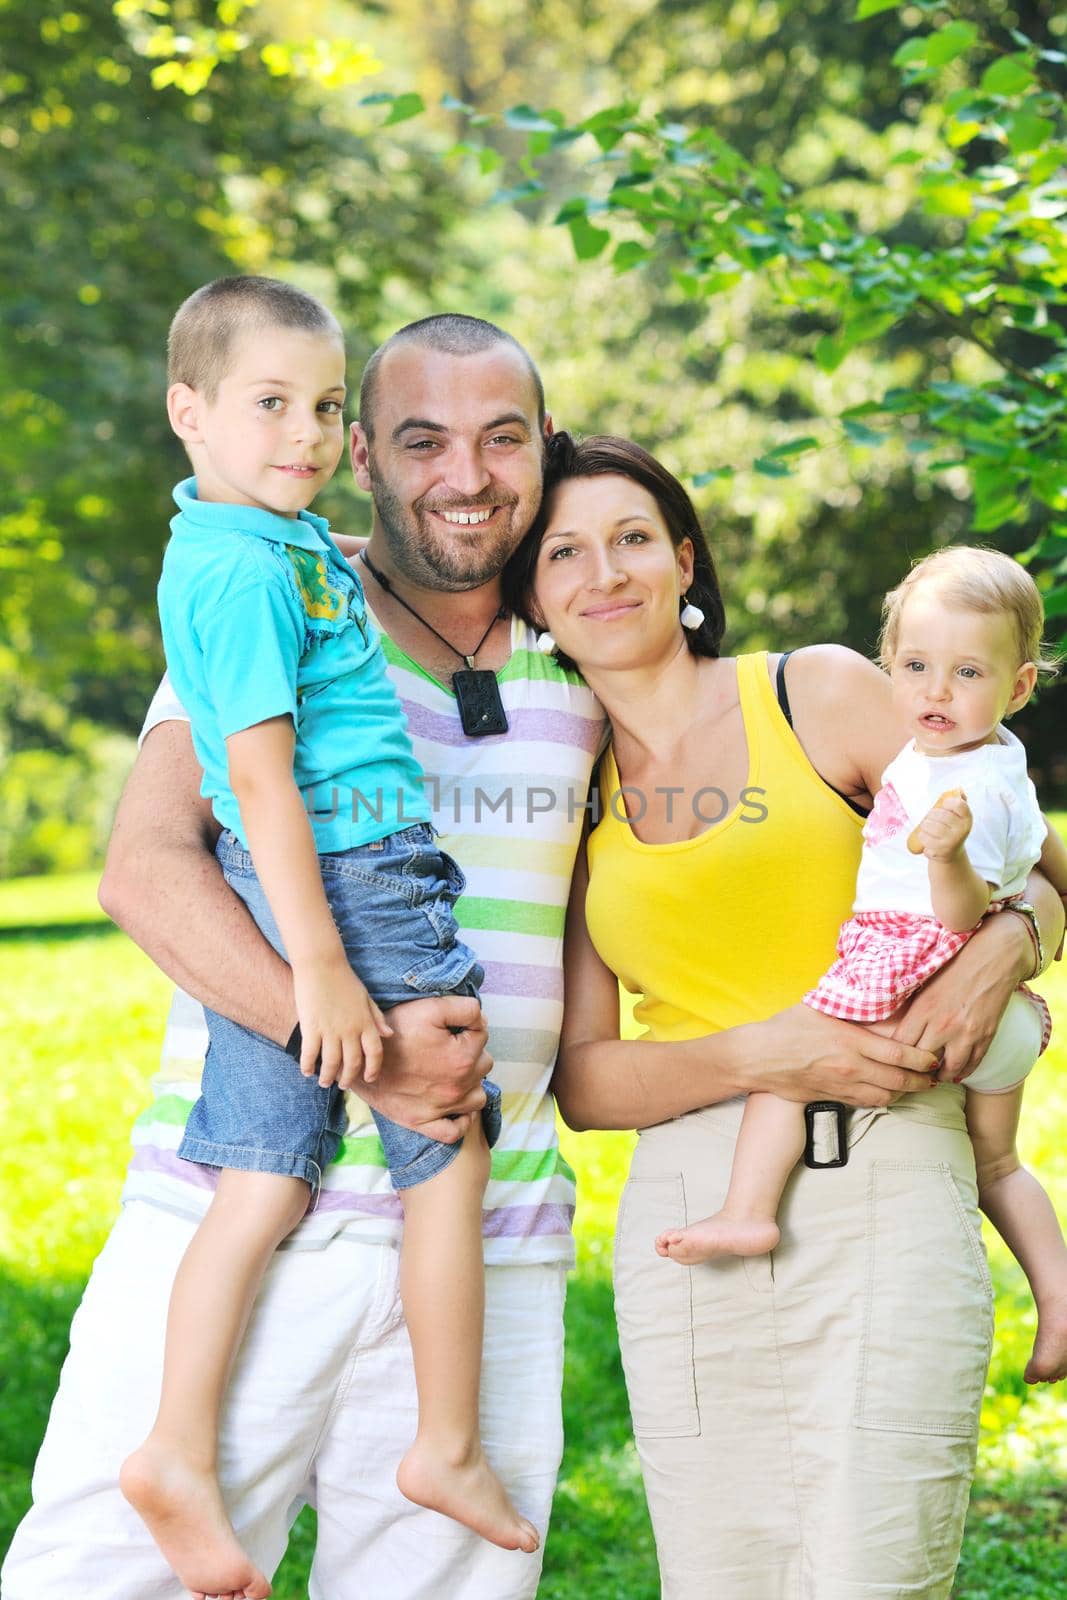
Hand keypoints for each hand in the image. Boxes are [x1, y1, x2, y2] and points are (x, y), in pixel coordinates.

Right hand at [293, 957, 392, 1088]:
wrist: (322, 964)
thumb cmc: (344, 979)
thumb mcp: (366, 997)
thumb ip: (376, 1018)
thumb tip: (389, 1035)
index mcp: (366, 1023)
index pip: (375, 1053)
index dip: (373, 1069)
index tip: (368, 1078)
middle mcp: (350, 1030)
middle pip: (353, 1063)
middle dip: (348, 1078)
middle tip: (343, 1085)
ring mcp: (330, 1030)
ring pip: (331, 1063)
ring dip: (328, 1077)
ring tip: (324, 1083)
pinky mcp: (311, 1027)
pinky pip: (310, 1054)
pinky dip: (308, 1066)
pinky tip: (306, 1072)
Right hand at [358, 994, 491, 1142]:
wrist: (360, 1059)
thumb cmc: (395, 1032)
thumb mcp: (430, 1008)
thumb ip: (465, 1009)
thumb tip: (483, 1020)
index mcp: (462, 1058)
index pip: (483, 1035)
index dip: (469, 1026)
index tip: (451, 1025)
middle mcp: (458, 1086)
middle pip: (484, 1064)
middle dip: (472, 1052)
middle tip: (449, 1045)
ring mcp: (442, 1108)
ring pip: (477, 1097)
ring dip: (472, 1083)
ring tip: (454, 1071)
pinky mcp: (423, 1122)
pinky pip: (454, 1132)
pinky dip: (461, 1121)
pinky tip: (457, 1107)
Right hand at [746, 1005, 937, 1106]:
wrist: (758, 1057)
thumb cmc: (787, 1027)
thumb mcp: (820, 1008)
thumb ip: (847, 1007)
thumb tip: (869, 993)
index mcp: (850, 1042)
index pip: (899, 1055)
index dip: (922, 1059)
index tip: (933, 1058)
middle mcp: (851, 1067)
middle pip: (899, 1081)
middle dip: (922, 1082)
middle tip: (934, 1078)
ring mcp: (842, 1085)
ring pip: (886, 1096)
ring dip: (904, 1094)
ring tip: (915, 1087)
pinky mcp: (832, 1097)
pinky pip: (866, 1103)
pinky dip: (882, 1099)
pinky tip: (888, 1093)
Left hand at [889, 911, 1030, 1080]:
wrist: (993, 958)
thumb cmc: (956, 966)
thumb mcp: (926, 984)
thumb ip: (913, 1008)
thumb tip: (895, 1027)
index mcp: (922, 1010)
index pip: (900, 1045)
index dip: (894, 1056)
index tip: (892, 1060)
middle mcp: (942, 1026)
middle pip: (920, 1061)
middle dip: (914, 1069)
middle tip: (909, 1074)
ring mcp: (965, 1034)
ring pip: (947, 1070)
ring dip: (939, 1076)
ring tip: (934, 1077)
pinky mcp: (985, 1037)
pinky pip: (971, 1065)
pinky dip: (962, 1072)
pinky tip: (956, 1073)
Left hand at [912, 791, 971, 861]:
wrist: (952, 853)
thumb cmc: (953, 828)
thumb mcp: (960, 815)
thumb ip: (960, 800)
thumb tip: (958, 788)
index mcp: (967, 819)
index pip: (957, 804)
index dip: (948, 803)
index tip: (945, 806)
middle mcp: (961, 830)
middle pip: (938, 814)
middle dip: (931, 815)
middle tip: (933, 819)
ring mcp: (951, 841)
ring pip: (927, 825)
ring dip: (925, 825)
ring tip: (928, 828)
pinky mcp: (940, 850)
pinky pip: (923, 837)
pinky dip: (922, 836)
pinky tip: (928, 838)